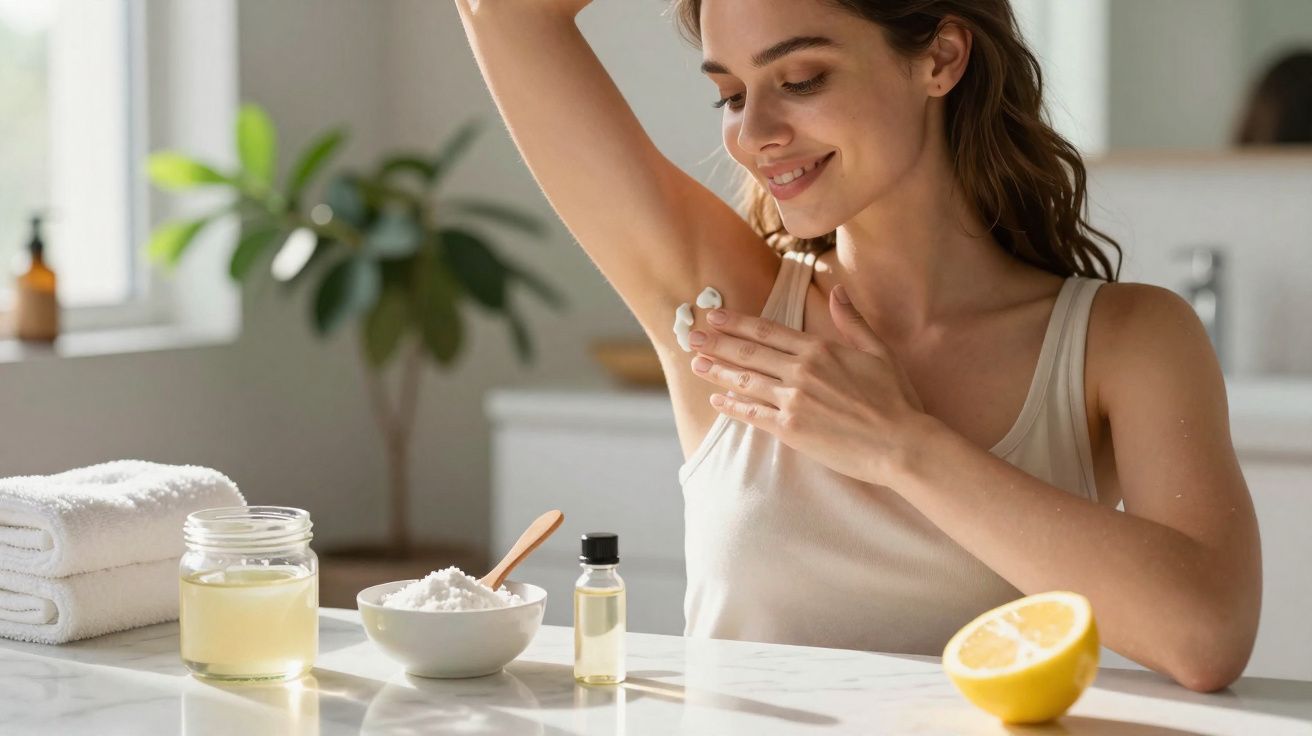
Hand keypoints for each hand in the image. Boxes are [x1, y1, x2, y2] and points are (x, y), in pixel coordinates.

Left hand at [689, 285, 928, 484]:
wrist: (900, 444)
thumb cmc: (895, 399)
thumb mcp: (878, 351)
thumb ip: (852, 321)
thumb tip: (837, 290)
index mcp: (819, 349)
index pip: (767, 331)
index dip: (736, 322)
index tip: (714, 316)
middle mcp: (801, 371)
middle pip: (748, 353)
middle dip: (716, 343)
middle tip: (692, 337)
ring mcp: (793, 401)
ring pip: (745, 381)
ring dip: (717, 371)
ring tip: (696, 364)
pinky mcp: (791, 429)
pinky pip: (752, 415)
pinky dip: (732, 406)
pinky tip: (717, 400)